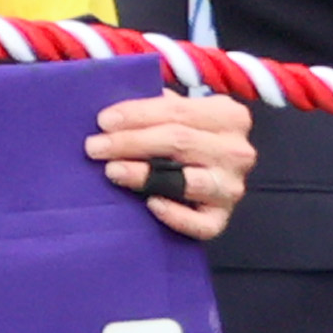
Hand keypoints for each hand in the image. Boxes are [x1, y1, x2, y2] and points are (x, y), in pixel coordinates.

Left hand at [90, 91, 250, 242]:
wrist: (209, 178)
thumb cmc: (186, 140)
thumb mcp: (181, 114)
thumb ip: (157, 108)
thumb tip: (115, 113)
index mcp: (229, 116)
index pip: (177, 110)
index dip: (137, 114)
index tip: (102, 121)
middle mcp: (237, 152)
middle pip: (179, 141)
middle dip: (131, 142)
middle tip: (95, 147)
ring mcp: (232, 188)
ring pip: (188, 180)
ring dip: (145, 175)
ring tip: (112, 170)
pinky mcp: (221, 219)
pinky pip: (199, 224)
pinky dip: (175, 215)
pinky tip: (151, 204)